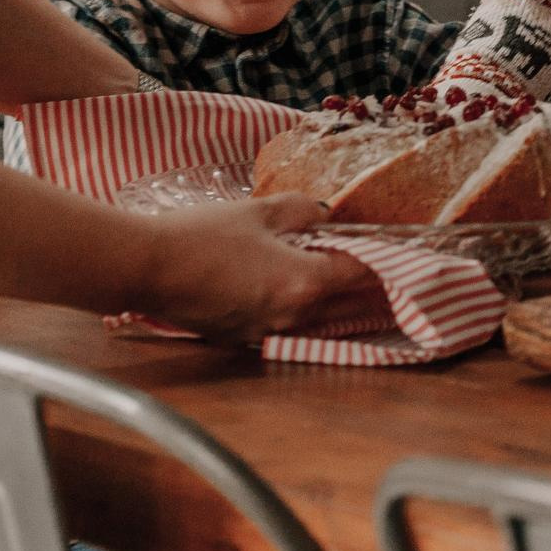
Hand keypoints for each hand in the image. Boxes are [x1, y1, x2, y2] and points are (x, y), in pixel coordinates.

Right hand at [140, 196, 389, 343]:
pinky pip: (290, 328)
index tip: (404, 252)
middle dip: (373, 289)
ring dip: (342, 305)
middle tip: (391, 271)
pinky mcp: (246, 340)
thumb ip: (303, 210)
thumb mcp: (259, 211)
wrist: (147, 268)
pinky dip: (306, 313)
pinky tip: (303, 295)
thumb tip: (327, 215)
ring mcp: (269, 334)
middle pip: (351, 307)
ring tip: (355, 285)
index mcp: (306, 282)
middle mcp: (295, 316)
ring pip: (323, 322)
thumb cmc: (202, 235)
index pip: (364, 275)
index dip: (388, 261)